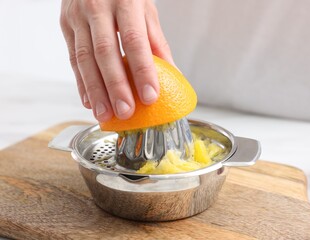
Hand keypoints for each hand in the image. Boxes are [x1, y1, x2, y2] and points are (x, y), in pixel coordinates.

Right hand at [60, 0, 173, 120]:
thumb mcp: (145, 8)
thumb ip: (156, 40)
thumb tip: (172, 74)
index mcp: (124, 1)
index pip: (134, 40)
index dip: (142, 70)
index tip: (150, 96)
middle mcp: (97, 8)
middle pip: (105, 52)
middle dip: (116, 86)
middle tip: (126, 111)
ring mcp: (77, 16)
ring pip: (84, 59)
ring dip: (95, 91)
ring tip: (106, 114)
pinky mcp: (65, 26)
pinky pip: (72, 59)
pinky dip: (81, 83)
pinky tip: (90, 101)